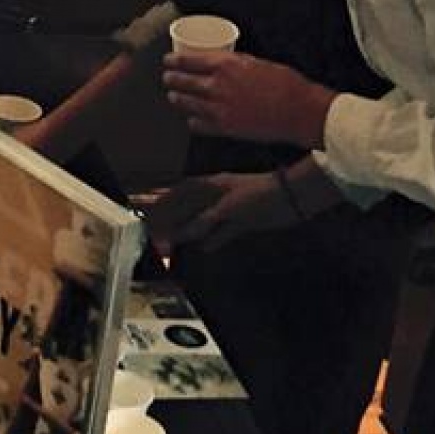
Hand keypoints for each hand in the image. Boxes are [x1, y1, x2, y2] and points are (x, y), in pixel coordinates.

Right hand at [145, 172, 293, 250]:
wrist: (291, 198)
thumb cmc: (258, 195)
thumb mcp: (227, 208)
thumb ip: (203, 222)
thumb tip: (181, 235)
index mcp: (210, 185)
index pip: (178, 193)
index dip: (160, 199)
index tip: (143, 205)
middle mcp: (217, 196)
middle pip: (188, 208)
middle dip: (170, 217)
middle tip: (152, 227)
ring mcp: (230, 209)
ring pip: (203, 221)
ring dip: (188, 230)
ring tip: (171, 240)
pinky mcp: (243, 222)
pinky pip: (222, 233)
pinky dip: (212, 240)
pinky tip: (203, 248)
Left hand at [161, 49, 334, 146]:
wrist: (299, 111)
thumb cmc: (284, 83)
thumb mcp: (257, 62)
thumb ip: (235, 63)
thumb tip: (222, 63)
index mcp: (225, 66)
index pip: (188, 61)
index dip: (173, 61)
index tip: (168, 60)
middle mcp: (217, 87)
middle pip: (182, 82)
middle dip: (171, 79)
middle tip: (167, 78)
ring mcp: (219, 109)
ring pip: (187, 104)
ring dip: (177, 99)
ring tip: (173, 97)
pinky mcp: (225, 128)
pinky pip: (199, 125)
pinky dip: (193, 121)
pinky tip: (191, 119)